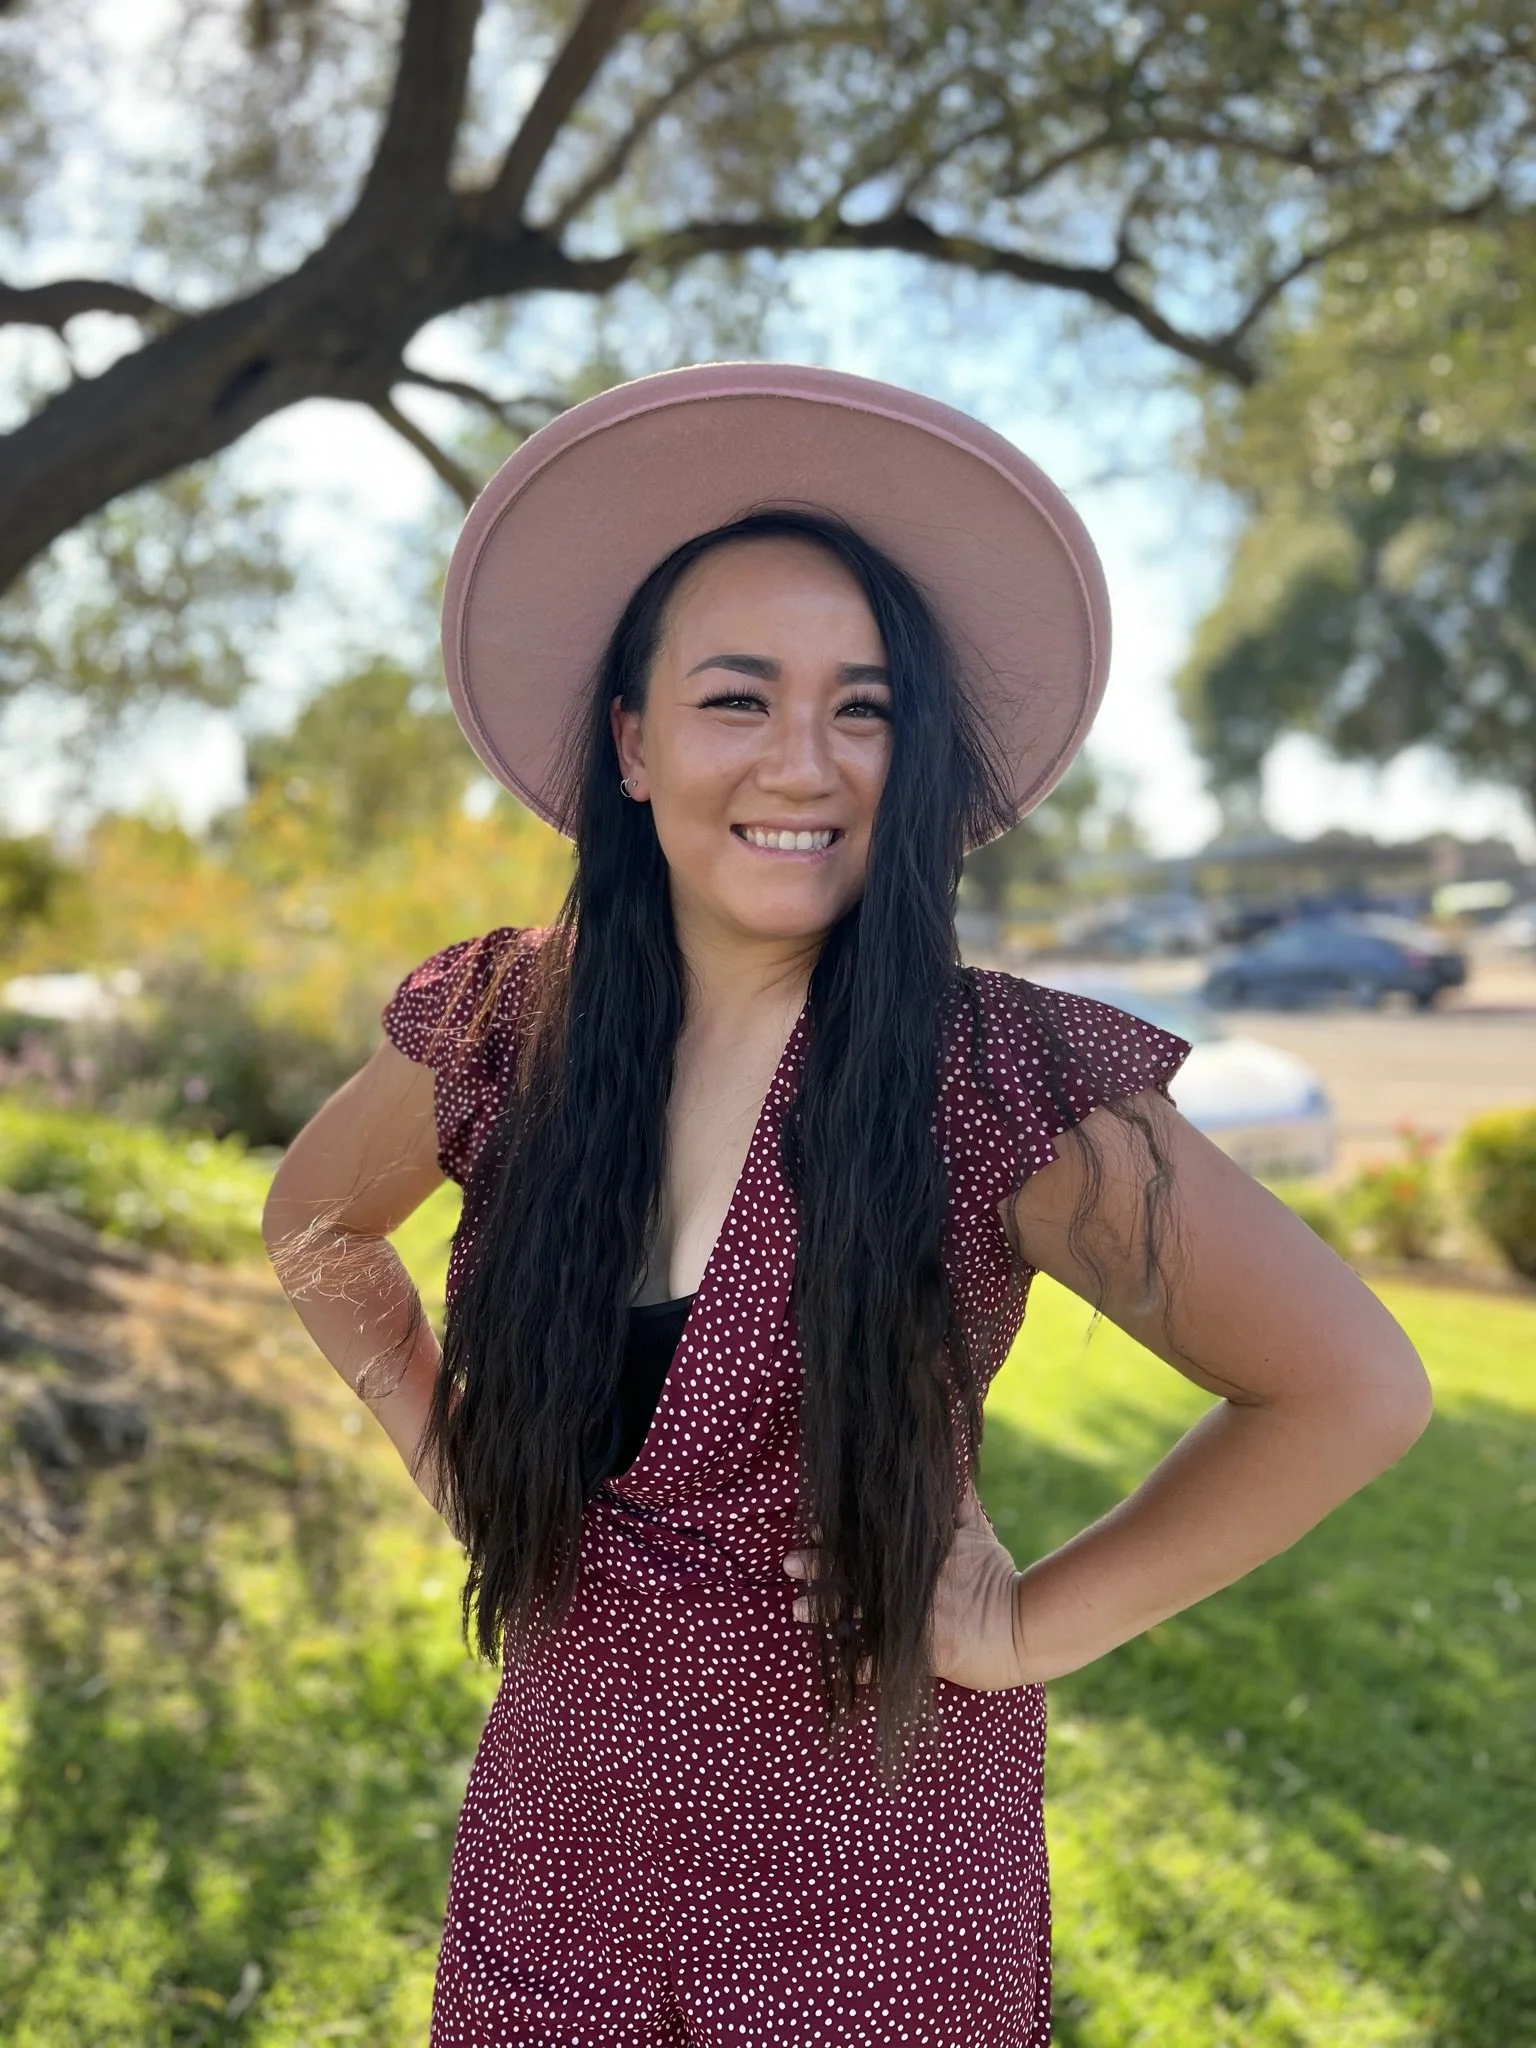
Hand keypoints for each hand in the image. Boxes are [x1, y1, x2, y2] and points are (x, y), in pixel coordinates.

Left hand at [782, 1484, 1029, 1691]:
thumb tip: (950, 1462)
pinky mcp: (927, 1653)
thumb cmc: (999, 1577)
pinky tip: (833, 1666)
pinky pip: (885, 1662)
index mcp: (923, 1556)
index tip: (812, 1528)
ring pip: (862, 1614)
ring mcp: (919, 1619)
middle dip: (821, 1568)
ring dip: (826, 1613)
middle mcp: (916, 1585)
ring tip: (795, 1608)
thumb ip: (958, 1503)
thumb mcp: (978, 1534)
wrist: (1027, 1624)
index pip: (871, 1542)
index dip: (839, 1537)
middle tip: (788, 1562)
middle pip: (859, 1574)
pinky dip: (859, 1666)